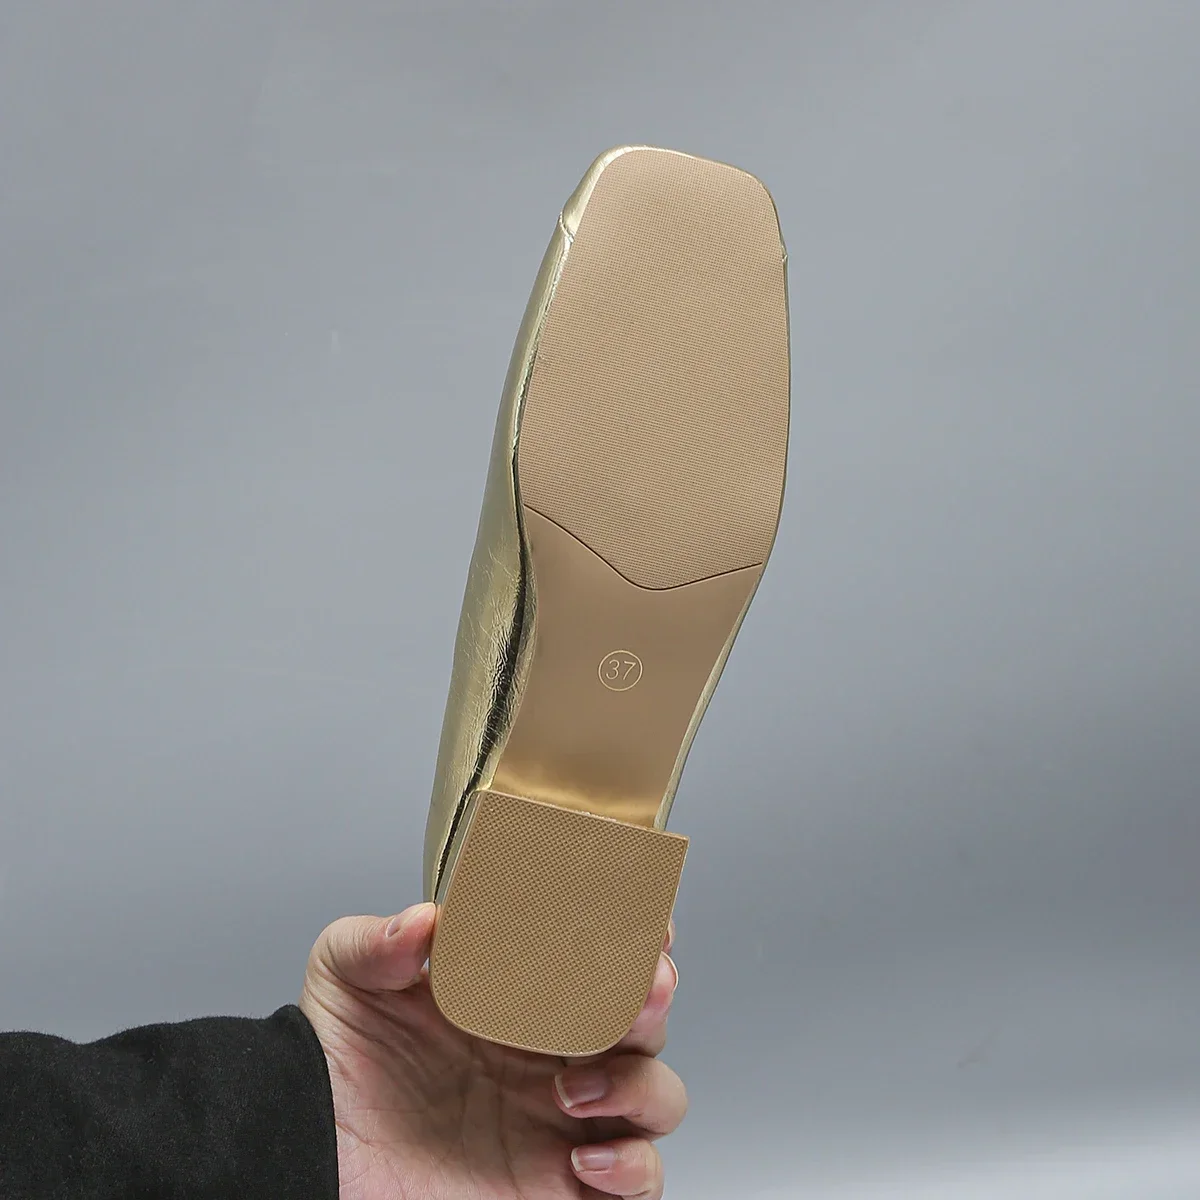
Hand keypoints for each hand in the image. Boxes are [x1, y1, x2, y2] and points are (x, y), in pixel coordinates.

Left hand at [299, 903, 684, 1199]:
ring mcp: (563, 1121)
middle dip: (655, 999)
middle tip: (641, 991)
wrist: (310, 1150)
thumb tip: (422, 921)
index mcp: (520, 994)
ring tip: (576, 1090)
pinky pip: (640, 1181)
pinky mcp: (558, 1188)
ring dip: (640, 1086)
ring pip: (657, 1096)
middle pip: (645, 1019)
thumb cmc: (338, 1061)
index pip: (601, 956)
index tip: (646, 926)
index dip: (636, 939)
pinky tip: (586, 1157)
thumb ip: (377, 942)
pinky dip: (634, 1169)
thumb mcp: (344, 978)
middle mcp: (553, 1053)